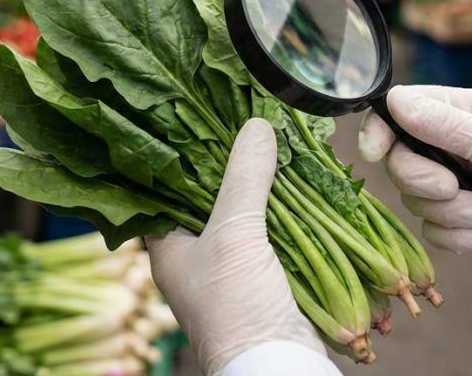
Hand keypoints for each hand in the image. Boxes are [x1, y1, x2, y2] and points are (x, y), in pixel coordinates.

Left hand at [147, 119, 324, 374]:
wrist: (277, 367)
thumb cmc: (236, 307)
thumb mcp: (234, 233)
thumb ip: (244, 178)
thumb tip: (256, 125)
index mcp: (169, 247)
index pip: (167, 189)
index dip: (183, 156)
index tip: (202, 119)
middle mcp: (197, 257)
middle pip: (213, 199)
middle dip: (235, 168)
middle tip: (250, 125)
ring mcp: (234, 269)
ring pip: (249, 216)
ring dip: (268, 189)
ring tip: (281, 144)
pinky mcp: (268, 279)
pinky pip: (278, 237)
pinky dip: (291, 214)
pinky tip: (304, 185)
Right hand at [358, 86, 471, 302]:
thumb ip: (442, 123)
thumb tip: (392, 99)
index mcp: (462, 113)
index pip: (398, 112)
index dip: (380, 132)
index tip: (375, 152)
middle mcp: (453, 147)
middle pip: (399, 162)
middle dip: (426, 183)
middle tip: (456, 187)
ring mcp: (456, 188)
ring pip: (415, 202)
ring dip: (458, 216)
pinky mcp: (461, 225)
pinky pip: (434, 233)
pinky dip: (467, 239)